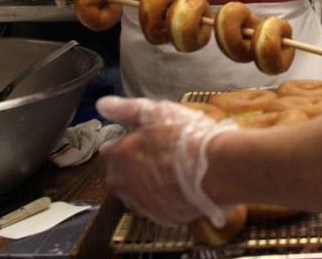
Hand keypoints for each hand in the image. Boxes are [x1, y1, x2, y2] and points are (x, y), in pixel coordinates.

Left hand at [96, 96, 237, 226]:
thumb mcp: (157, 112)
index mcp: (121, 156)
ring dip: (144, 185)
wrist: (217, 168)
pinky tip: (178, 187)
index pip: (109, 151)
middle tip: (153, 156)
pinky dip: (162, 198)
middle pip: (118, 176)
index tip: (137, 140)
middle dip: (129, 167)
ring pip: (135, 194)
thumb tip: (103, 105)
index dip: (124, 144)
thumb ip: (127, 110)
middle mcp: (126, 183)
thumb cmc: (188, 137)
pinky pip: (156, 207)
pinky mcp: (162, 217)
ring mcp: (144, 203)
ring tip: (166, 172)